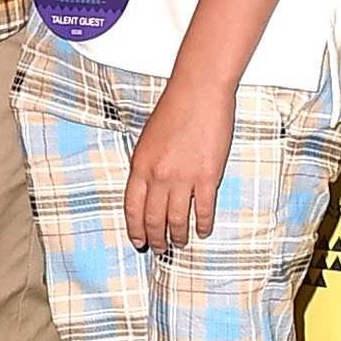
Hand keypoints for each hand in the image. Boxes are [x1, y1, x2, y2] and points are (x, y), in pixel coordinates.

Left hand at [124, 72, 235, 254]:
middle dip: (156, 238)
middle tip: (160, 248)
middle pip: (154, 219)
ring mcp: (183, 179)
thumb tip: (148, 190)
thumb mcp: (147, 139)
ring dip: (178, 236)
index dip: (135, 229)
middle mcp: (159, 176)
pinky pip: (204, 210)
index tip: (139, 240)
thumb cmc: (174, 109)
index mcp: (140, 166)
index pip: (132, 208)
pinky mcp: (208, 177)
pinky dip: (203, 224)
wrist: (199, 92)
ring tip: (180, 242)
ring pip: (178, 220)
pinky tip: (203, 230)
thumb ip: (146, 166)